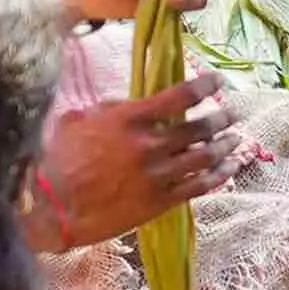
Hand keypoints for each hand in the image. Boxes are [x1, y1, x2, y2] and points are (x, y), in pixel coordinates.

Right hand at [35, 73, 233, 249]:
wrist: (53, 207)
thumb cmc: (57, 160)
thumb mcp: (78, 120)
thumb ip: (111, 109)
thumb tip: (132, 104)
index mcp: (129, 119)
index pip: (179, 96)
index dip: (204, 86)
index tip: (218, 82)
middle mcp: (149, 145)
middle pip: (199, 128)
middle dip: (220, 118)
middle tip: (231, 114)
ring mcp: (158, 175)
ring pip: (205, 156)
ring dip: (225, 146)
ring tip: (236, 139)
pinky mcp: (160, 202)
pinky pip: (199, 186)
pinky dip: (219, 175)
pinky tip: (229, 168)